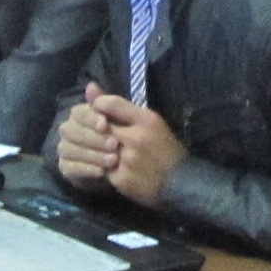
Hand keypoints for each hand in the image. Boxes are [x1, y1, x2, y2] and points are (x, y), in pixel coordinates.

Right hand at [55, 85, 121, 187]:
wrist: (132, 167)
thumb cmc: (128, 139)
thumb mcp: (126, 120)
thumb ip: (109, 104)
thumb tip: (91, 85)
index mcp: (82, 115)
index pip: (78, 112)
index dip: (90, 118)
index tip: (105, 125)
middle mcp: (69, 130)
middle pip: (70, 130)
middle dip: (92, 138)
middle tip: (114, 145)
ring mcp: (65, 148)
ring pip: (68, 149)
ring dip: (91, 154)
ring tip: (113, 160)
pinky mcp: (66, 168)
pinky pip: (69, 168)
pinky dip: (86, 169)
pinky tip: (102, 172)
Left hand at [84, 90, 186, 205]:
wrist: (181, 184)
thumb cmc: (167, 150)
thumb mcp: (151, 122)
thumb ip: (120, 107)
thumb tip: (89, 87)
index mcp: (147, 120)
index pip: (112, 104)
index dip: (98, 104)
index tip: (97, 109)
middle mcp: (136, 138)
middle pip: (101, 126)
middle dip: (93, 128)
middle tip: (92, 131)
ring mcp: (127, 160)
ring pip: (97, 148)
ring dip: (93, 147)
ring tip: (95, 148)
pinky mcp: (121, 179)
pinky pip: (100, 167)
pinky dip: (97, 164)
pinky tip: (102, 164)